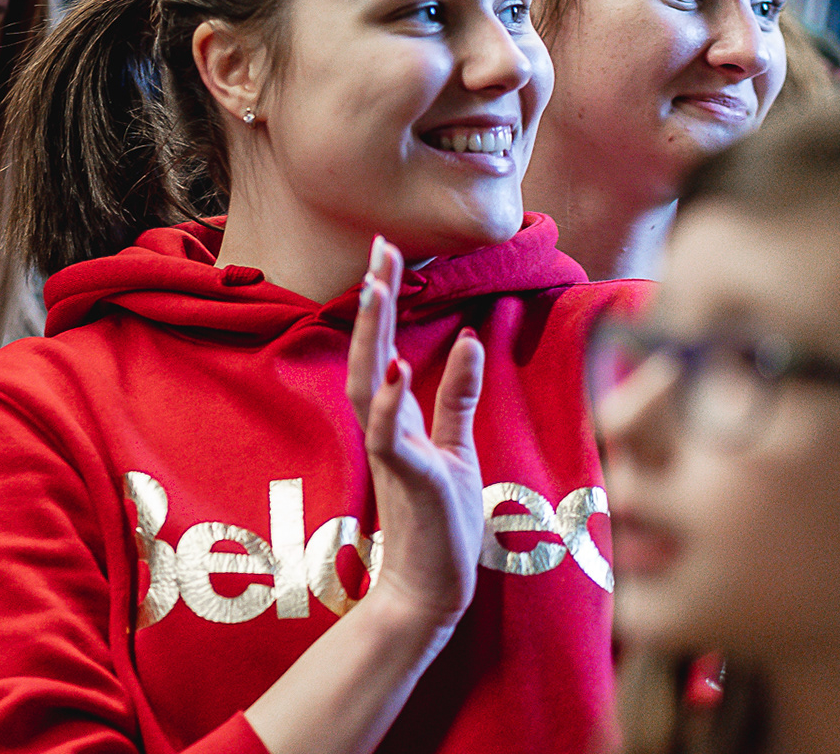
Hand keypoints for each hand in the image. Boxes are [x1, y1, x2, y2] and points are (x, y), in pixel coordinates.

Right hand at [344, 236, 484, 629]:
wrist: (429, 592)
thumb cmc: (440, 524)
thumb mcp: (456, 448)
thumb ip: (457, 397)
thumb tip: (470, 340)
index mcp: (397, 419)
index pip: (385, 348)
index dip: (386, 300)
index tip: (387, 251)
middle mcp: (386, 430)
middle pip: (369, 354)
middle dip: (375, 301)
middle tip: (379, 248)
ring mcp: (392, 455)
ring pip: (369, 387)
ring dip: (373, 338)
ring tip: (376, 290)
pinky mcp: (406, 483)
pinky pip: (389, 439)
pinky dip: (390, 404)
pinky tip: (396, 370)